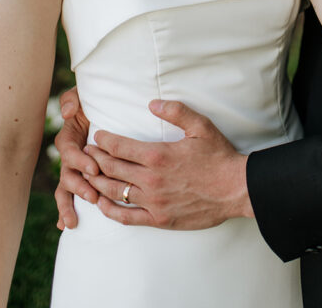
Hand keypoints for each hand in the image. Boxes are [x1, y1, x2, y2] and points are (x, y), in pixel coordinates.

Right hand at [54, 86, 98, 229]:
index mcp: (68, 138)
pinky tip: (65, 226)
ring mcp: (73, 169)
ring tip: (74, 220)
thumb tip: (67, 112)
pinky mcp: (80, 177)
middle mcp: (69, 157)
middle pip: (68, 175)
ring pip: (67, 190)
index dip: (80, 161)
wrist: (99, 108)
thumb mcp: (81, 95)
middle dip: (78, 187)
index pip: (70, 152)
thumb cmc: (90, 101)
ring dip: (70, 204)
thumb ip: (71, 100)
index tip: (94, 168)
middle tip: (92, 196)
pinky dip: (66, 211)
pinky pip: (70, 196)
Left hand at [85, 99, 252, 228]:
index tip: (97, 136)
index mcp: (158, 154)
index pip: (119, 146)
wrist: (235, 189)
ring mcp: (153, 201)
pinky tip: (101, 203)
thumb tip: (152, 103)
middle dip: (94, 159)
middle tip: (86, 152)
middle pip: (111, 168)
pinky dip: (109, 210)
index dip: (103, 140)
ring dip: (96, 182)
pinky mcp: (158, 219)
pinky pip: (126, 217)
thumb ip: (175, 111)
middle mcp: (151, 179)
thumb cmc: (218, 156)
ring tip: (87, 174)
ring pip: (114, 192)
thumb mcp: (201, 126)